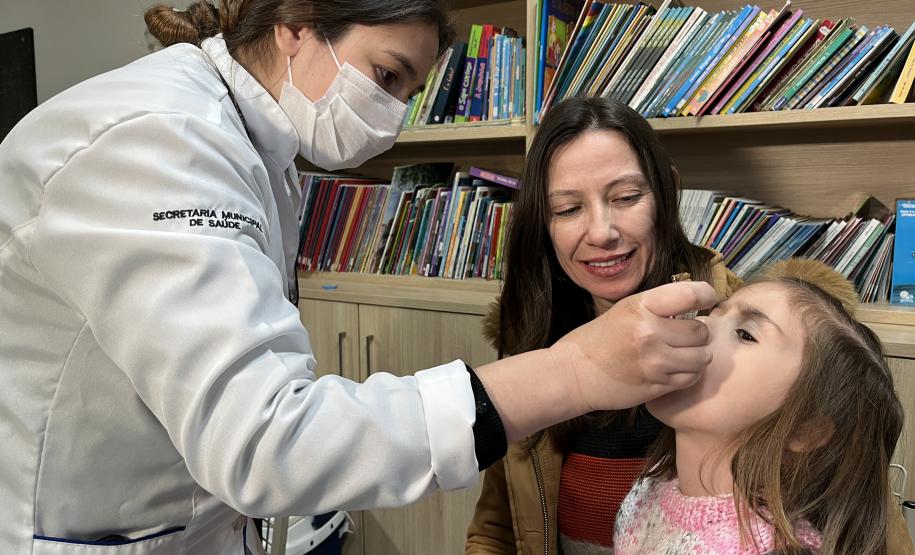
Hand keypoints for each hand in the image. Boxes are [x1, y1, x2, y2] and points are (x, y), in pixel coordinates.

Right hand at [549, 281, 716, 412]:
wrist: (572, 374)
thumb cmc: (598, 339)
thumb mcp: (624, 311)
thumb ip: (658, 307)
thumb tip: (694, 306)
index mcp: (640, 306)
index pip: (691, 294)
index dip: (706, 295)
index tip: (706, 300)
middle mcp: (649, 332)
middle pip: (701, 331)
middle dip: (698, 334)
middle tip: (685, 336)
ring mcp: (654, 361)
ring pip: (701, 357)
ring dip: (696, 356)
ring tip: (682, 354)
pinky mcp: (656, 385)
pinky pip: (690, 377)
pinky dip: (689, 373)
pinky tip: (675, 369)